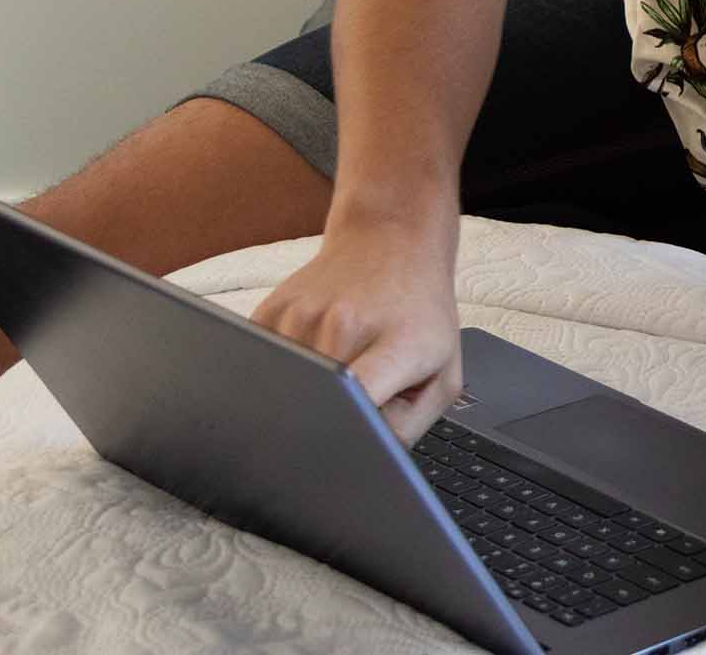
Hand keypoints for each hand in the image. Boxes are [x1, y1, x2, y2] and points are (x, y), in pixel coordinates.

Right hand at [250, 214, 461, 444]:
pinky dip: (281, 377)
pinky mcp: (268, 313)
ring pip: (283, 390)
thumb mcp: (443, 373)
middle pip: (313, 404)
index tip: (336, 457)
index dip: (345, 436)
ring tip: (335, 369)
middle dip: (322, 423)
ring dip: (302, 396)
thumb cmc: (421, 314)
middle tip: (340, 419)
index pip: (359, 399)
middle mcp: (342, 325)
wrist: (392, 243)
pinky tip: (311, 358)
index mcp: (395, 344)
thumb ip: (407, 427)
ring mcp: (299, 316)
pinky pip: (263, 368)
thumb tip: (363, 462)